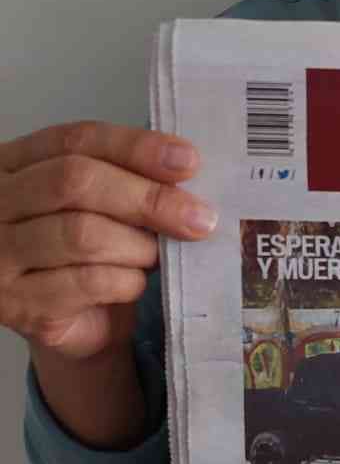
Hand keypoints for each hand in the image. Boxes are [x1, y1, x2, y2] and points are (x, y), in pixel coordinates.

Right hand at [0, 121, 216, 361]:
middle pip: (75, 182)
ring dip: (138, 246)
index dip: (135, 147)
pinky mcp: (18, 303)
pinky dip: (127, 281)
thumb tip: (183, 166)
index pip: (75, 140)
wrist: (72, 323)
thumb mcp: (102, 204)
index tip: (188, 161)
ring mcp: (0, 255)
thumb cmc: (87, 252)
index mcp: (13, 163)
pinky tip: (136, 282)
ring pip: (82, 234)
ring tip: (158, 256)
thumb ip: (128, 178)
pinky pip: (88, 282)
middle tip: (197, 217)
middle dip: (146, 198)